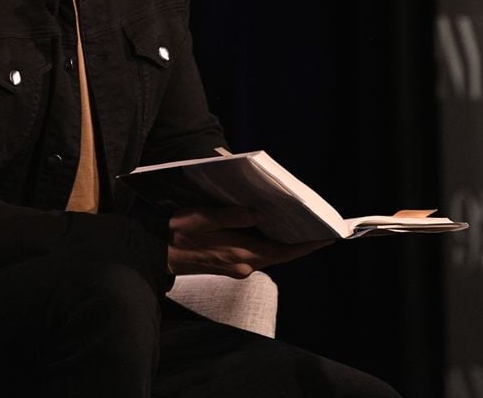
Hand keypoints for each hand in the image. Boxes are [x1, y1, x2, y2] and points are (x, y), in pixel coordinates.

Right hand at [166, 206, 332, 278]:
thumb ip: (230, 216)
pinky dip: (270, 245)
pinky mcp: (229, 266)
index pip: (282, 252)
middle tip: (320, 230)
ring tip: (300, 228)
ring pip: (269, 256)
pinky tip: (271, 231)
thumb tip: (257, 214)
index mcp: (239, 253)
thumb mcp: (200, 218)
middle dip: (300, 244)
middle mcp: (242, 265)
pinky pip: (258, 255)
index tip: (326, 239)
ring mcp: (236, 268)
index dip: (306, 246)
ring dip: (285, 244)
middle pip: (280, 255)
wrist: (156, 253)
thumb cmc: (175, 233)